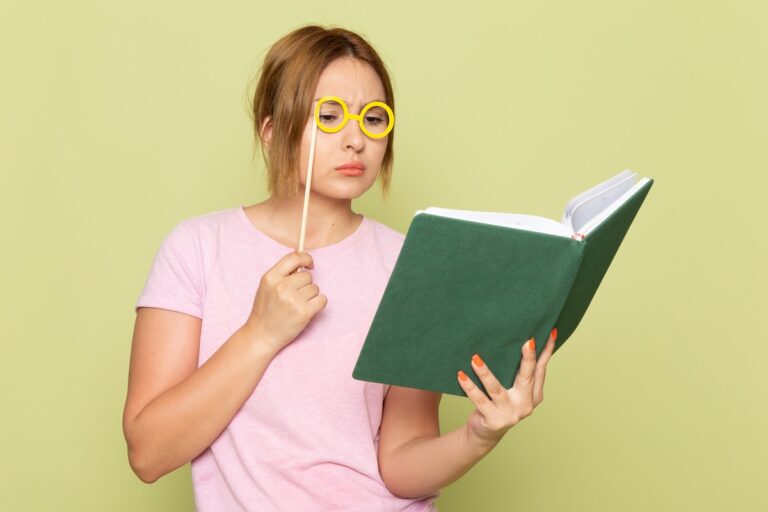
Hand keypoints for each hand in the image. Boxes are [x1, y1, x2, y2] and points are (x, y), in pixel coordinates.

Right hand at [244, 250, 327, 353]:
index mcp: (271, 277)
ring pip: (315, 288)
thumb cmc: (265, 310)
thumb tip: (301, 256)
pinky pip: (322, 300)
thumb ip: (282, 272)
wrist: (261, 335)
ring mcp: (293, 300)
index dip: (306, 258)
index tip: (309, 265)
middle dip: (305, 284)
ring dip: (310, 296)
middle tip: (295, 296)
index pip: (294, 257)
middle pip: (307, 276)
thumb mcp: (266, 286)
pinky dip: (318, 304)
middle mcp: (281, 287)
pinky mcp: (304, 313)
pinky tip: (308, 309)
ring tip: (297, 305)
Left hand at [457, 327, 557, 447]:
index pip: (541, 369)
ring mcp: (510, 414)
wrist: (485, 433)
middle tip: (527, 341)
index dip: (546, 351)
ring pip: (496, 389)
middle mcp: (525, 404)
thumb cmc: (500, 402)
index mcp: (534, 394)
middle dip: (528, 359)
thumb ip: (519, 371)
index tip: (550, 331)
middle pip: (526, 377)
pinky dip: (470, 387)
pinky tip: (461, 375)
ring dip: (485, 373)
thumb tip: (524, 339)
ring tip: (475, 358)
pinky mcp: (494, 420)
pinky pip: (479, 400)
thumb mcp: (514, 388)